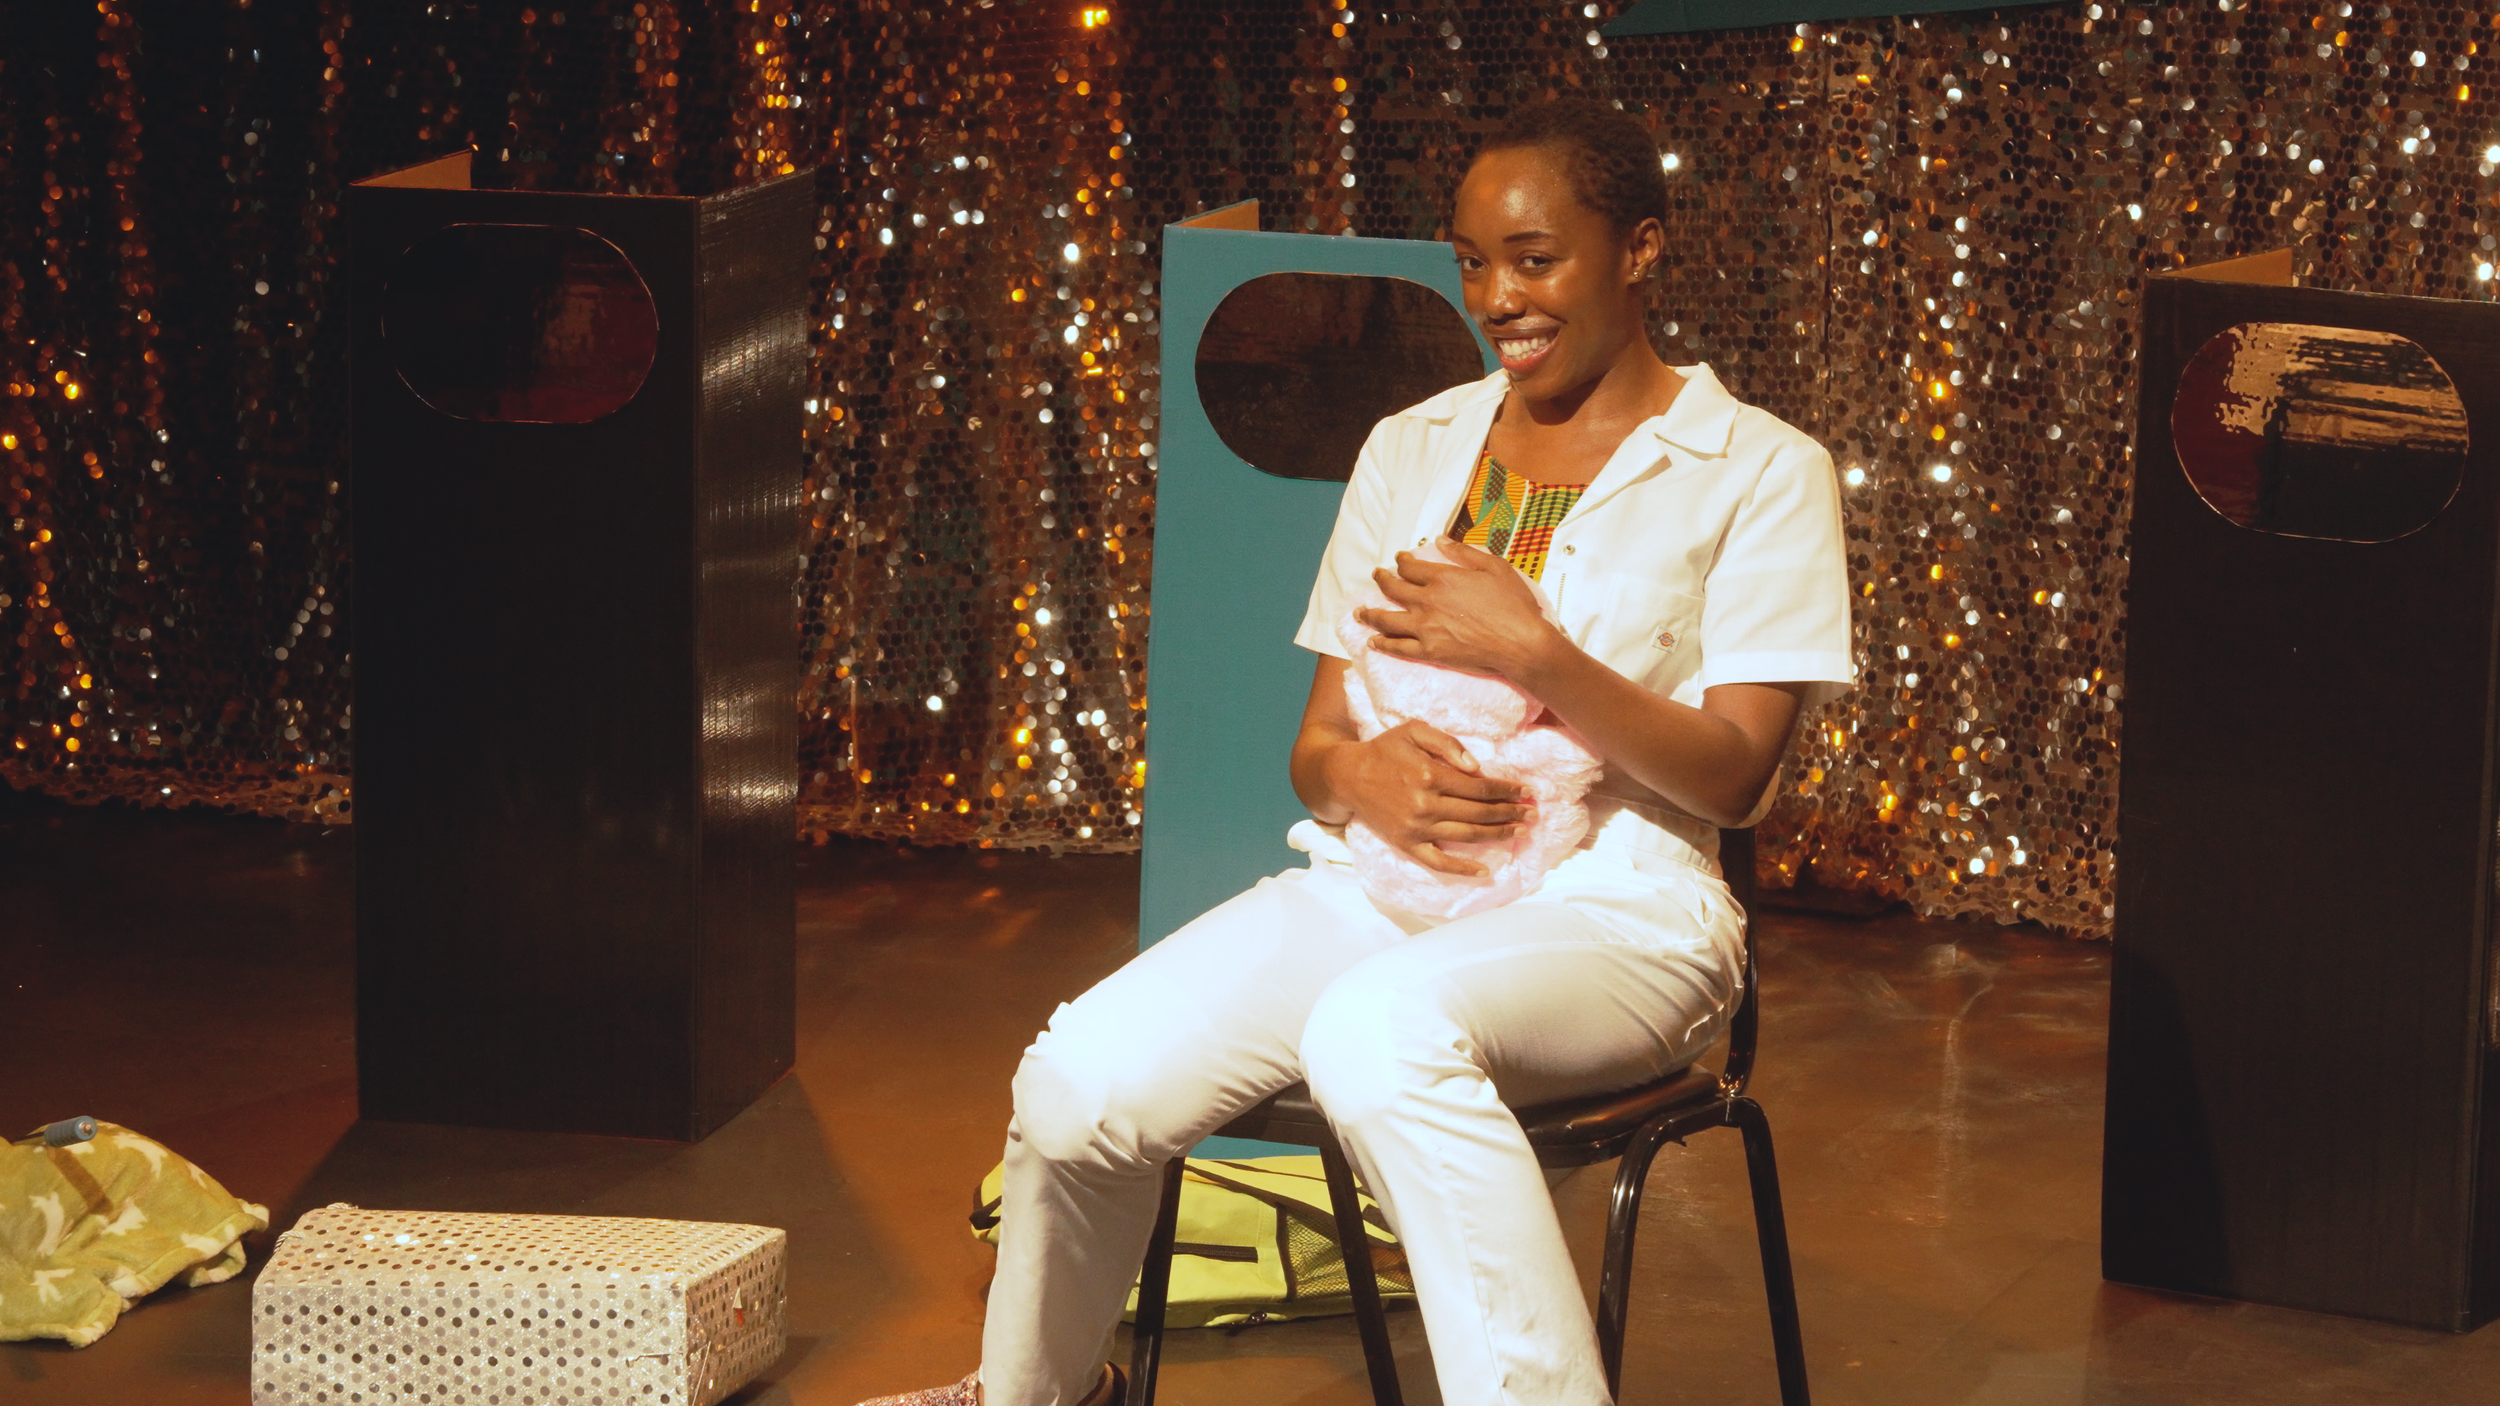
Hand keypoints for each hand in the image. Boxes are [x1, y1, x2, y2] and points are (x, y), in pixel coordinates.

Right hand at [1325, 719, 1531, 876]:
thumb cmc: (1384, 750)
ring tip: (1521, 832)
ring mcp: (1417, 828)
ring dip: (1498, 835)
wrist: (1348, 776)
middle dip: (1510, 813)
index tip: (1528, 791)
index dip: (1507, 790)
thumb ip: (1446, 744)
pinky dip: (1462, 869)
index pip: (1480, 788)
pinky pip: (1439, 862)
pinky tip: (1485, 871)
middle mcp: (1426, 805)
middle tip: (1533, 814)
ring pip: (1466, 836)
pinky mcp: (1407, 844)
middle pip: (1479, 813)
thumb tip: (1477, 767)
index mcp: (1430, 776)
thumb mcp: (1414, 731)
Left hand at [1358, 539, 1559, 678]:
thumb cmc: (1513, 604)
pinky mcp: (1429, 652)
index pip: (1411, 568)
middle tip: (1376, 576)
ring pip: (1387, 619)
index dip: (1402, 562)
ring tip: (1359, 612)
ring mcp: (1425, 628)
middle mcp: (1428, 601)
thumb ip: (1464, 553)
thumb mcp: (1494, 567)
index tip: (1399, 560)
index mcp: (1443, 578)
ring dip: (1369, 614)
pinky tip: (1374, 641)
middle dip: (1381, 580)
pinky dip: (1383, 644)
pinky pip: (1398, 648)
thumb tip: (1439, 541)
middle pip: (1393, 589)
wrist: (1520, 643)